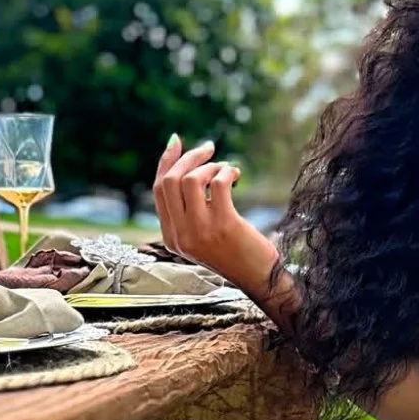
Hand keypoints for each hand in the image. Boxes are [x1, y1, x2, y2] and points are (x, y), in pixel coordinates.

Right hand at [153, 135, 279, 293]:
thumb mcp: (203, 235)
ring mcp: (200, 231)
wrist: (260, 278)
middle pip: (170, 181)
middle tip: (209, 149)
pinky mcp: (224, 225)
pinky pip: (217, 183)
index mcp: (171, 237)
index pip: (158, 190)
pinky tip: (236, 176)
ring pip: (191, 179)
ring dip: (211, 165)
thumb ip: (190, 210)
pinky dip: (227, 172)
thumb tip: (188, 168)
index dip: (166, 162)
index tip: (176, 141)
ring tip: (225, 170)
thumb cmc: (235, 253)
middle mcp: (181, 235)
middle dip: (189, 157)